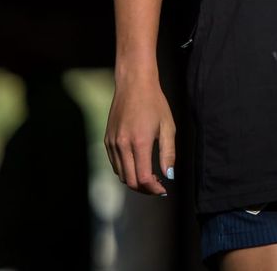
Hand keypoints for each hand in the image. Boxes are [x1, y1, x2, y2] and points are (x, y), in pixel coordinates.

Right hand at [104, 74, 174, 195]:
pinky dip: (126, 171)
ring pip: (121, 175)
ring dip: (135, 181)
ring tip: (151, 178)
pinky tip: (138, 166)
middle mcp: (122, 145)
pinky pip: (115, 164)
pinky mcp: (107, 141)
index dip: (153, 189)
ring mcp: (112, 143)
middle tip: (158, 188)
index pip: (143, 177)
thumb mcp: (168, 127)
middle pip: (130, 181)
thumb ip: (169, 153)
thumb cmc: (155, 104)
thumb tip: (169, 175)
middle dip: (145, 189)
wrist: (134, 85)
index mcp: (139, 142)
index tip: (164, 190)